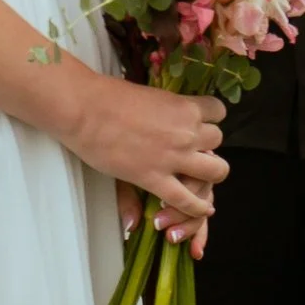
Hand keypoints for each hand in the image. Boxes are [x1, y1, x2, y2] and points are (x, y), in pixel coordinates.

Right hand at [63, 71, 227, 220]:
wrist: (86, 110)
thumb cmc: (111, 96)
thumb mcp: (149, 97)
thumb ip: (167, 109)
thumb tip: (172, 119)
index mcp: (185, 106)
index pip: (218, 112)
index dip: (210, 119)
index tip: (200, 124)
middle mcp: (187, 131)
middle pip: (218, 141)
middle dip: (209, 146)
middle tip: (193, 152)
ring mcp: (174, 156)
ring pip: (216, 171)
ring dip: (209, 175)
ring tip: (199, 179)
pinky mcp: (155, 178)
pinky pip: (187, 199)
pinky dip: (197, 207)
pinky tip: (200, 208)